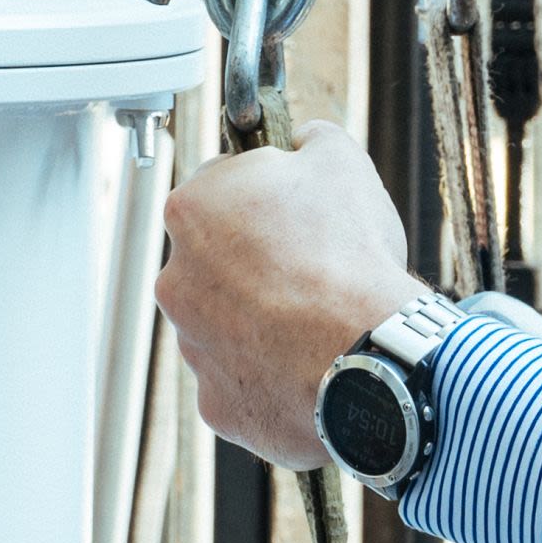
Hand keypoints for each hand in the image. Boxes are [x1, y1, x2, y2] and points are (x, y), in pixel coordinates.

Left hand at [155, 121, 419, 468]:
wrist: (366, 354)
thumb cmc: (347, 254)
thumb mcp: (341, 161)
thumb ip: (310, 139)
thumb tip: (305, 139)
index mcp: (191, 209)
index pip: (220, 190)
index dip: (266, 197)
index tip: (299, 211)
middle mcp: (175, 279)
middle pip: (217, 261)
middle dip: (259, 263)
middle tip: (315, 269)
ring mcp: (192, 347)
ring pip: (227, 325)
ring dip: (263, 321)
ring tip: (320, 323)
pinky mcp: (216, 403)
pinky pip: (244, 382)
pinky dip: (273, 375)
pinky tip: (314, 365)